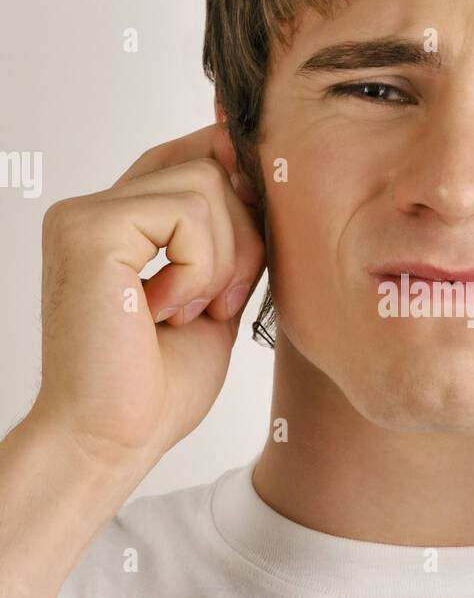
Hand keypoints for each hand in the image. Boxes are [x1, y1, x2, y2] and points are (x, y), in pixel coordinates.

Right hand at [31, 122, 265, 473]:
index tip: (250, 253)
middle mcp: (94, 208)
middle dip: (243, 239)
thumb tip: (264, 174)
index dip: (239, 189)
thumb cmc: (157, 388)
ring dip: (222, 262)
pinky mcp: (90, 230)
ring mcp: (86, 215)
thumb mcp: (216, 296)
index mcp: (119, 221)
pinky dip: (199, 271)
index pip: (195, 155)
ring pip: (207, 185)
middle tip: (219, 305)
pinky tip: (165, 313)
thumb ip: (232, 239)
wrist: (111, 442)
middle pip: (211, 164)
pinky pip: (187, 213)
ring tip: (188, 313)